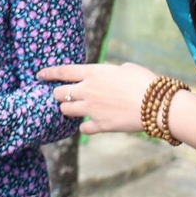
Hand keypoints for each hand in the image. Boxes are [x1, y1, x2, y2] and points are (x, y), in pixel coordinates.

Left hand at [37, 62, 156, 134]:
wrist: (156, 105)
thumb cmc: (144, 82)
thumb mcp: (125, 68)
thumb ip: (110, 72)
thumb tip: (109, 76)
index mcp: (93, 72)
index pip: (63, 72)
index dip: (49, 73)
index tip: (39, 75)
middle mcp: (88, 90)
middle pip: (59, 93)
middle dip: (59, 94)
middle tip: (63, 95)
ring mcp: (92, 109)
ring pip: (66, 110)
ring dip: (68, 109)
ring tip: (73, 109)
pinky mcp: (100, 125)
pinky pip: (83, 128)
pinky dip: (84, 126)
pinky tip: (89, 125)